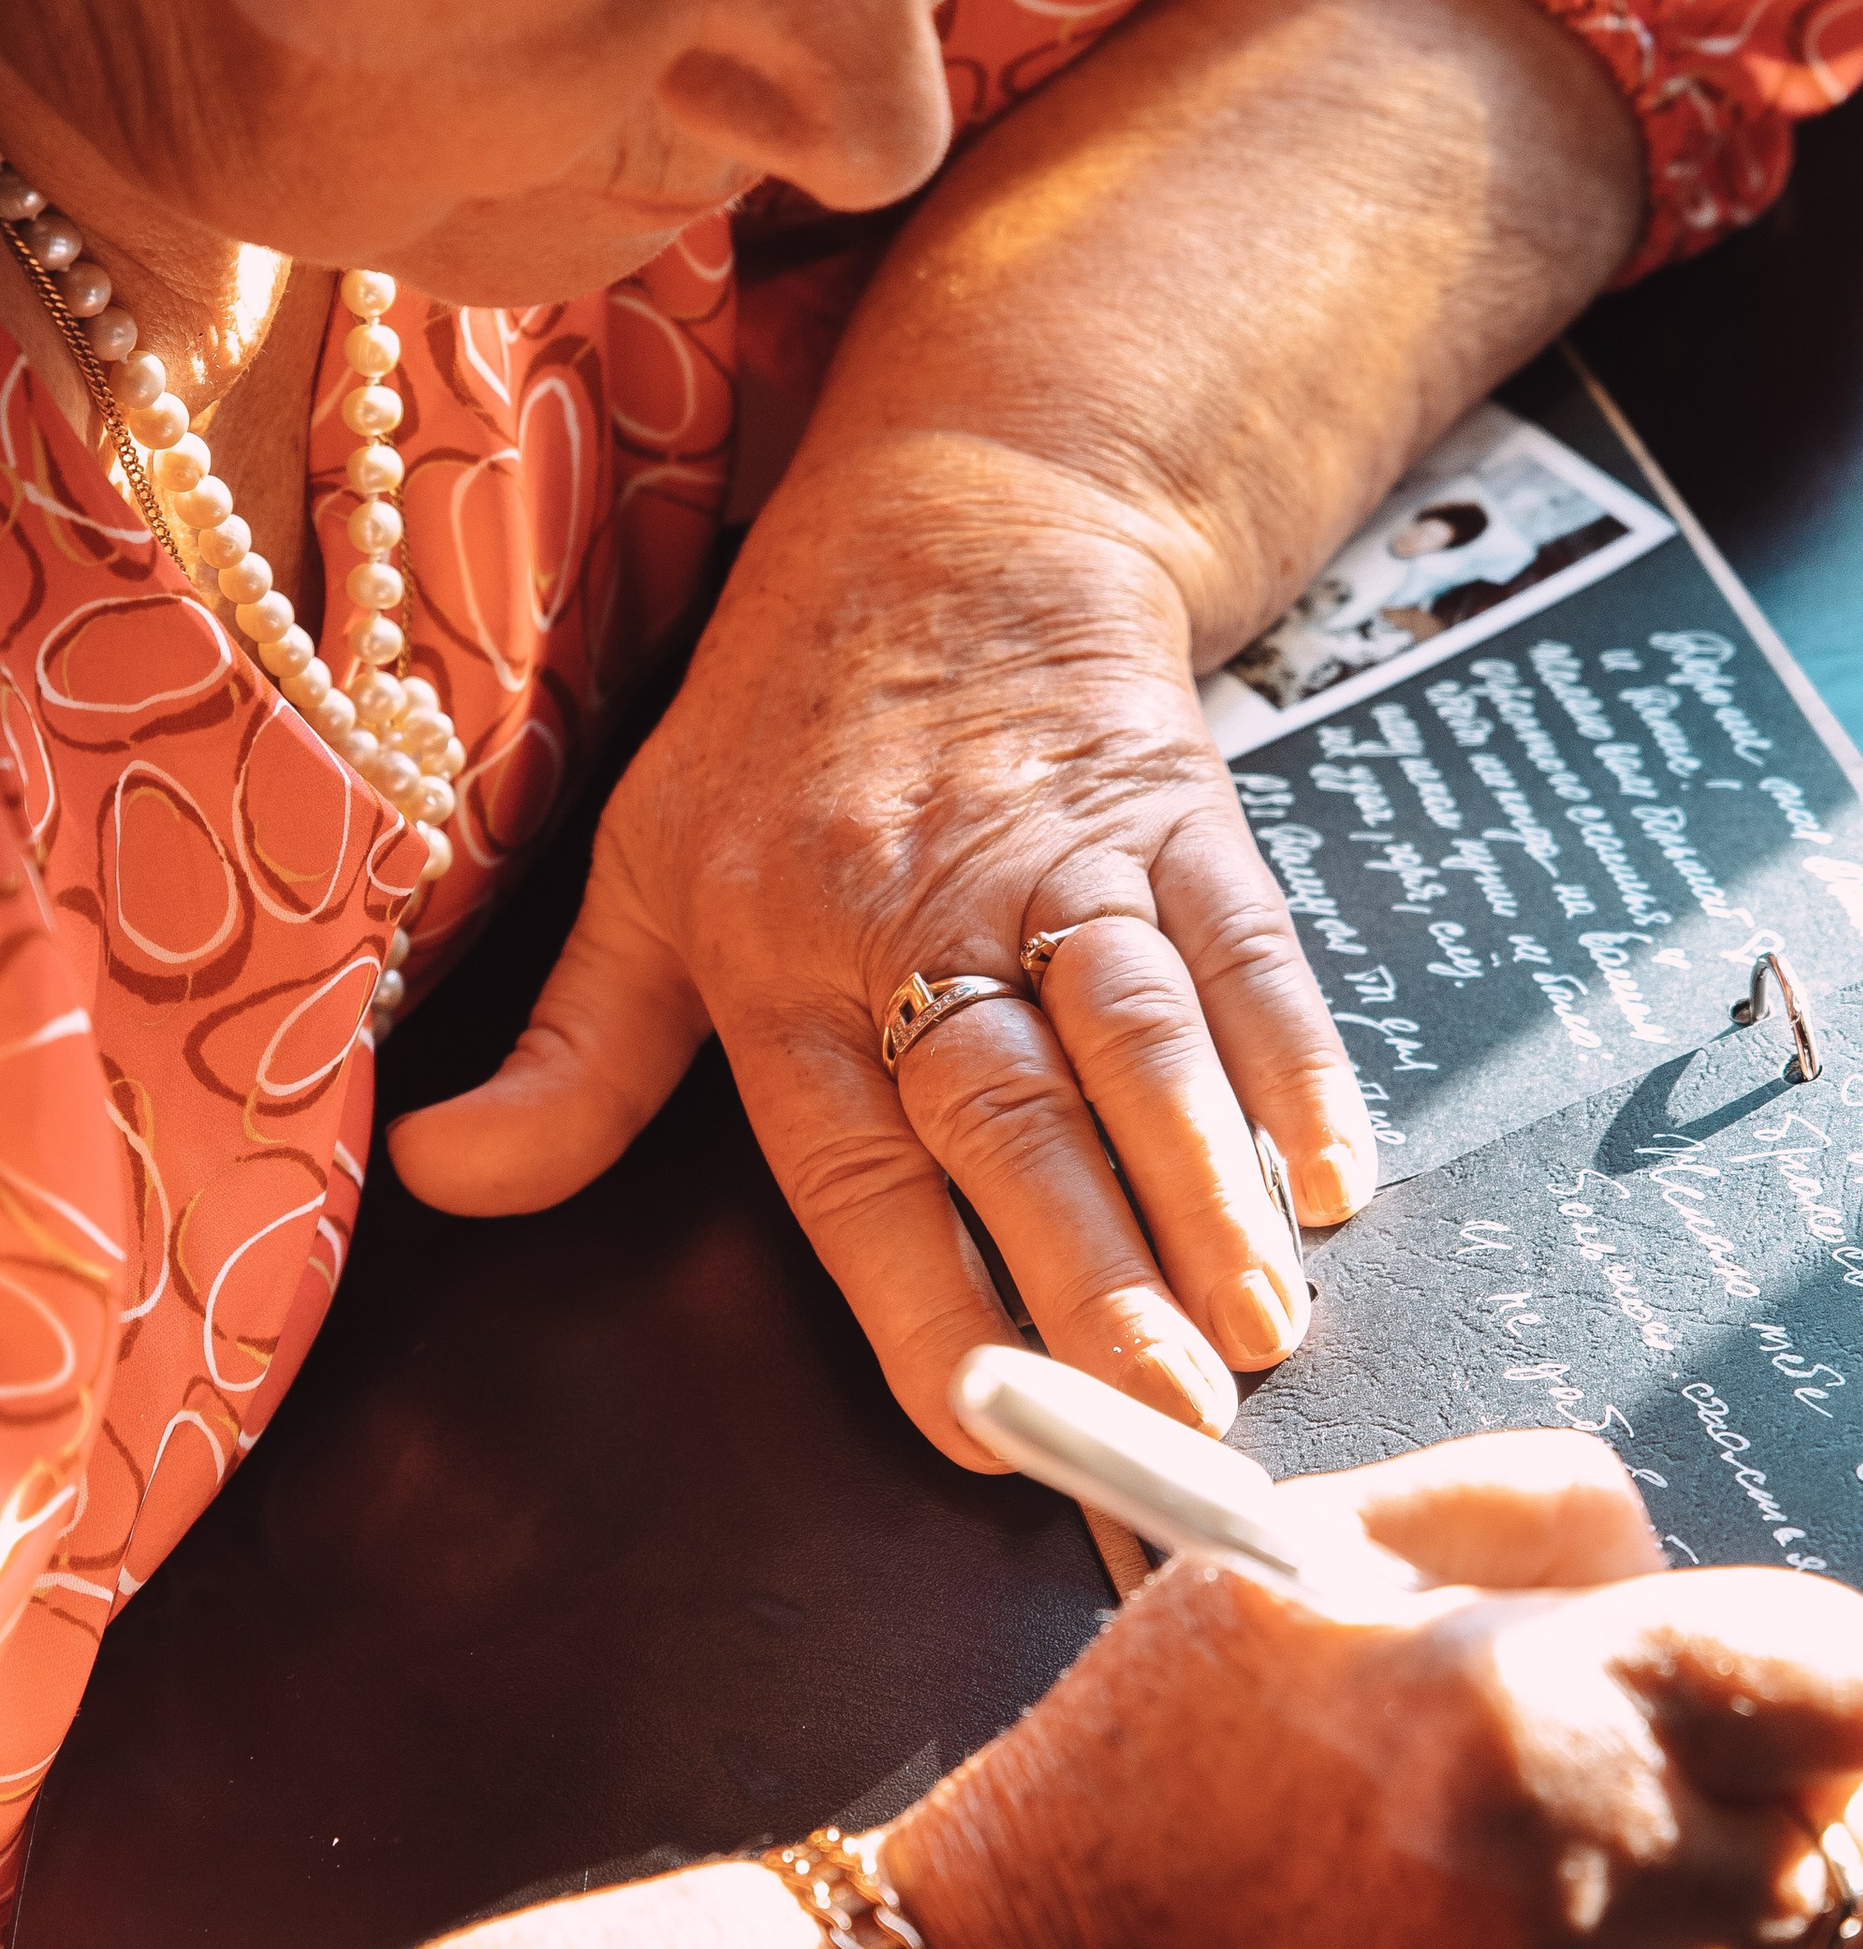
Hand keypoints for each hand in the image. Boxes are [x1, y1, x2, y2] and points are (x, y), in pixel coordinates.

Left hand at [390, 0, 1640, 1468]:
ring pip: (1140, 1039)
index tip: (978, 1431)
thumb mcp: (643, 872)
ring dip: (1204, 1187)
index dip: (921, 1300)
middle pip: (1015, 1121)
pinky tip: (1331, 1173)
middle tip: (1164, 1427)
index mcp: (782, 957)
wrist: (959, 518)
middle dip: (1096, 1282)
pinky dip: (1298, 1061)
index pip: (853, 1166)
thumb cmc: (785, 722)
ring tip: (1261, 1325)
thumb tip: (445, 1177)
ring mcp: (1068, 865)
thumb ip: (572, 1059)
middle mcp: (925, 917)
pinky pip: (1247, 951)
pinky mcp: (1183, 820)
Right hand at [882, 1434, 1862, 1948]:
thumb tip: (1667, 1553)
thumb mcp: (1292, 1562)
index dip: (1817, 1688)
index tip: (1764, 1706)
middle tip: (1636, 1821)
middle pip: (1860, 1852)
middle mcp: (1621, 1896)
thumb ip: (1518, 1506)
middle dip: (1770, 1822)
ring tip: (1541, 1941)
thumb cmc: (1142, 1799)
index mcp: (1559, 1710)